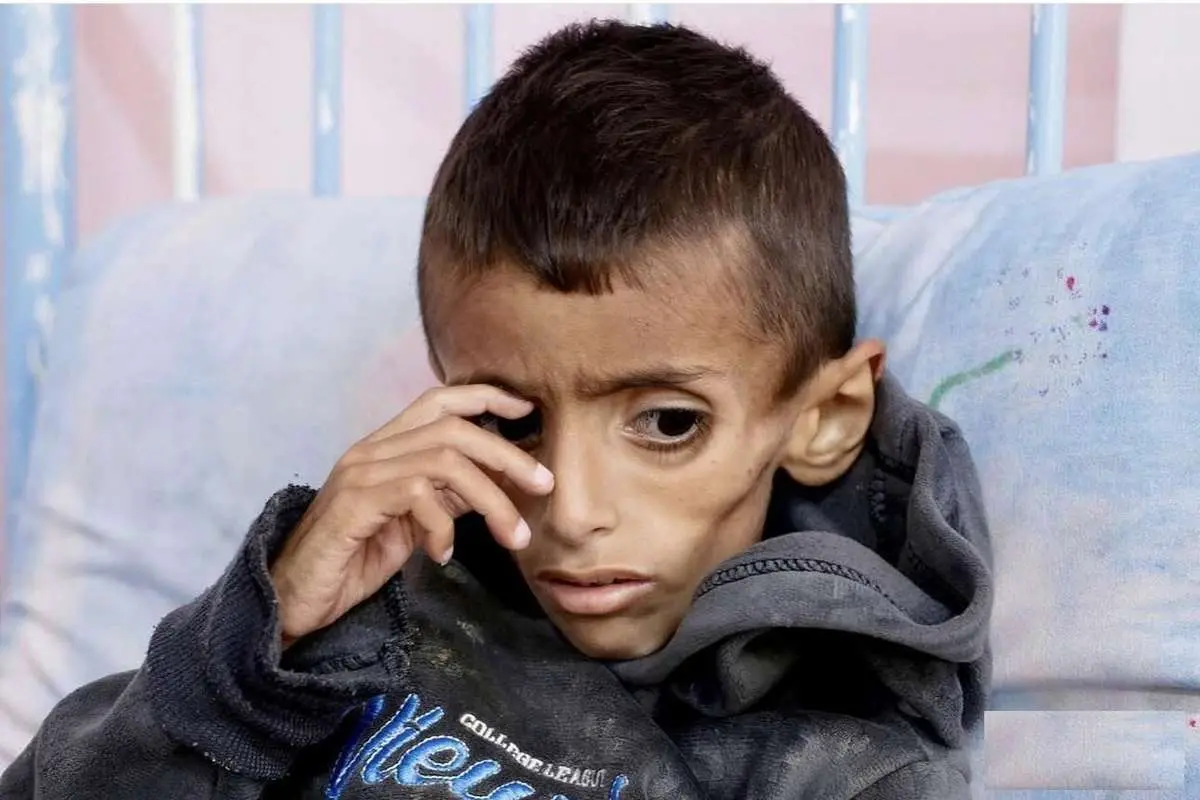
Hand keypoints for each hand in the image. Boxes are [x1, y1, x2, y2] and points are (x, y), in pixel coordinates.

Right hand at [269, 385, 554, 645]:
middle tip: (544, 485)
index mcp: (385, 447)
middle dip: (508, 454)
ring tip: (513, 537)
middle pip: (453, 428)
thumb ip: (445, 495)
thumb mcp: (411, 523)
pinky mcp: (355, 504)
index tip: (528, 410)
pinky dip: (443, 527)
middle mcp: (371, 450)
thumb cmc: (353, 560)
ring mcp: (360, 473)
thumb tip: (497, 481)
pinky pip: (418, 496)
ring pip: (445, 461)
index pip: (438, 399)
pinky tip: (443, 556)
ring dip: (492, 499)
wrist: (292, 597)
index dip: (485, 396)